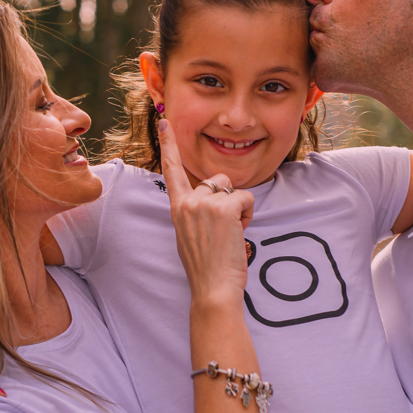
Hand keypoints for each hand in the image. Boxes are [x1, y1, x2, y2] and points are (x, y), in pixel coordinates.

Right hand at [158, 119, 254, 306]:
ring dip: (238, 209)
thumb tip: (209, 204)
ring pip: (233, 189)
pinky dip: (248, 216)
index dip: (169, 146)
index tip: (164, 123)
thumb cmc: (206, 269)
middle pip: (217, 180)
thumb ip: (194, 214)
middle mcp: (187, 202)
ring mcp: (204, 204)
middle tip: (224, 230)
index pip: (172, 171)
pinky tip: (238, 234)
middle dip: (228, 199)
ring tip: (230, 234)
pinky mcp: (223, 208)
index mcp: (177, 209)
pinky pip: (246, 199)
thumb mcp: (191, 236)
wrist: (212, 289)